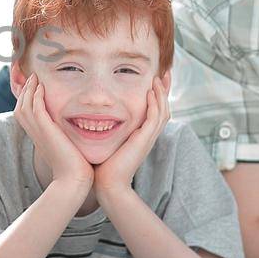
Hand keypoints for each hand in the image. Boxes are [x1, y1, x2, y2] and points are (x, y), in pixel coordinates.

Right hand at [13, 72, 90, 188]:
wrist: (73, 179)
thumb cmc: (75, 167)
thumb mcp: (67, 148)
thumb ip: (66, 137)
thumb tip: (75, 131)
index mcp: (38, 136)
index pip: (25, 113)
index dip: (27, 99)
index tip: (34, 87)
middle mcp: (35, 133)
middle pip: (20, 106)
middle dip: (24, 91)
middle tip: (31, 77)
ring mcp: (38, 132)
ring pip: (25, 105)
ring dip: (29, 89)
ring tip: (34, 77)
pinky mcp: (46, 130)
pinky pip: (36, 108)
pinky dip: (36, 96)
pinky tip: (41, 87)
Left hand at [93, 76, 170, 201]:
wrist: (107, 184)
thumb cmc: (103, 165)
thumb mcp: (107, 141)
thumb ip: (106, 128)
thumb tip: (92, 117)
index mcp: (141, 134)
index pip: (154, 110)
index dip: (157, 95)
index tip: (155, 79)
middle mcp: (148, 135)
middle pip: (164, 108)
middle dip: (165, 90)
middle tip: (165, 73)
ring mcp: (148, 138)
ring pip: (163, 111)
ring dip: (162, 93)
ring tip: (159, 78)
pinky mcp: (144, 141)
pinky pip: (154, 119)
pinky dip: (155, 105)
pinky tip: (151, 92)